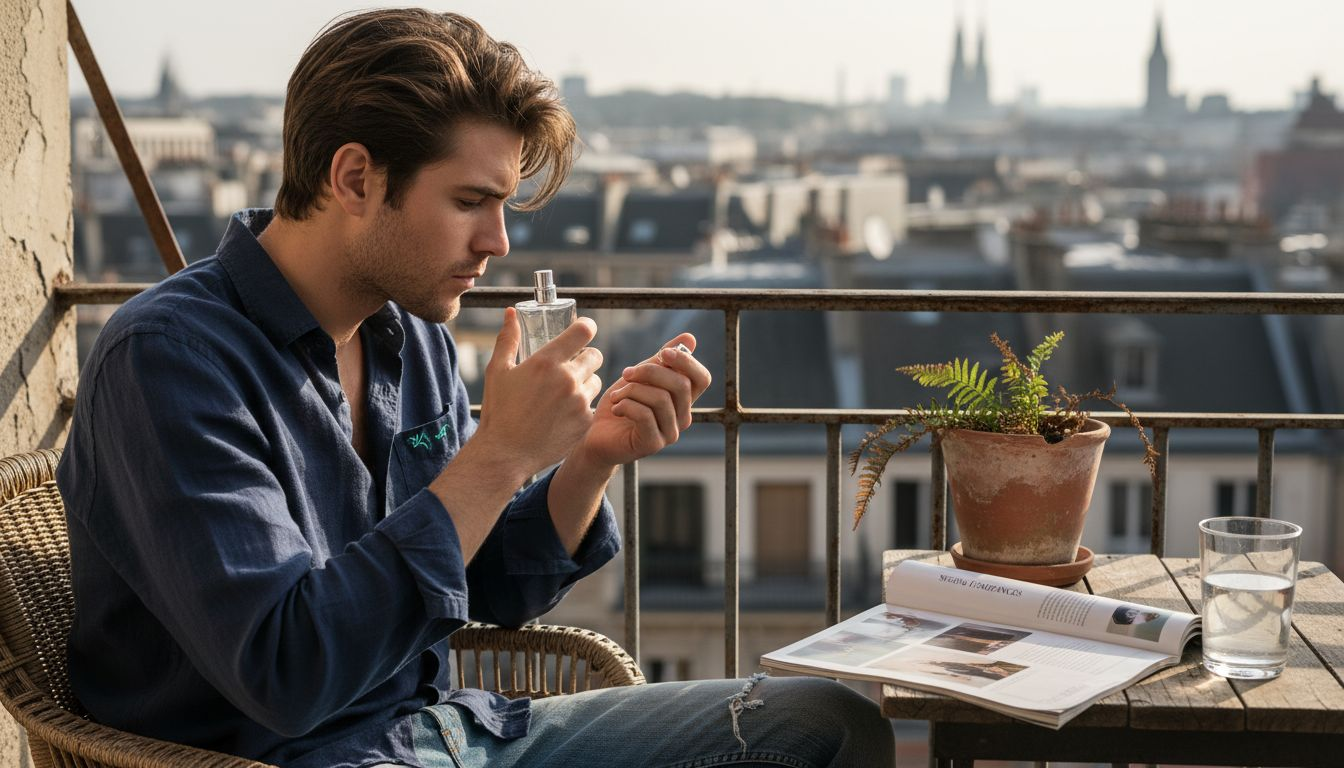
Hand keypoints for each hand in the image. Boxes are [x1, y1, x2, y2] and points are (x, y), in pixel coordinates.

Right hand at [470, 308, 603, 477]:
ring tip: (565, 393)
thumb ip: (508, 339)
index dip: (586, 327)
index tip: (583, 330)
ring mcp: (579, 402)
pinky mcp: (585, 422)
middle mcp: (567, 379)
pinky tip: (564, 414)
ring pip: (596, 381)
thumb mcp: (498, 371)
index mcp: (547, 362)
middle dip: (585, 358)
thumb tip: (511, 313)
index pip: (584, 331)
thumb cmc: (499, 411)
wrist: (505, 453)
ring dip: (585, 383)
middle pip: (595, 356)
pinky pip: (592, 405)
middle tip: (572, 366)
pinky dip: (582, 407)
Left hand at [575, 333, 710, 466]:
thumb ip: (662, 360)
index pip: (702, 378)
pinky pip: (645, 415)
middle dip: (650, 371)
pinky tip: (616, 408)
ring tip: (617, 395)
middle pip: (681, 385)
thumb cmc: (620, 405)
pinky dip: (626, 405)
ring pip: (661, 399)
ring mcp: (670, 433)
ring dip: (632, 390)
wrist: (597, 437)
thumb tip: (690, 338)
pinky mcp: (653, 444)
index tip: (663, 353)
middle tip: (627, 373)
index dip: (687, 361)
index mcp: (682, 400)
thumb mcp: (640, 377)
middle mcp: (682, 418)